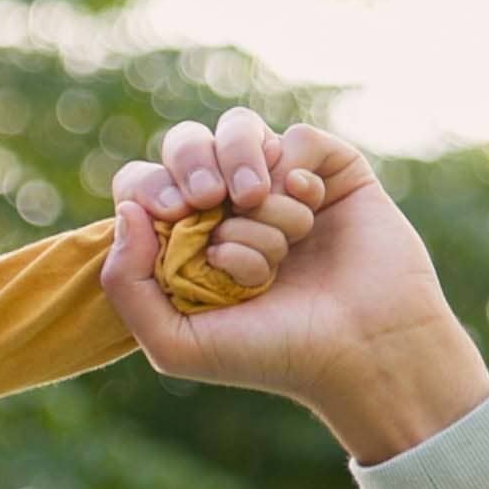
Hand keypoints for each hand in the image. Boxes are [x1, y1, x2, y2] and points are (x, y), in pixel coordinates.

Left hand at [97, 124, 488, 462]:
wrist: (362, 351)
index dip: (150, 187)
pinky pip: (296, 138)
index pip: (143, 184)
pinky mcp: (331, 171)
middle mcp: (229, 206)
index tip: (176, 213)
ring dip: (254, 186)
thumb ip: (126, 285)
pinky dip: (297, 174)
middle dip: (194, 167)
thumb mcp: (176, 343)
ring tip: (279, 234)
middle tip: (215, 202)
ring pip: (240, 133)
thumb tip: (126, 210)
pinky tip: (311, 212)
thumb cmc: (272, 354)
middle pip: (185, 144)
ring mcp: (280, 184)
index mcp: (185, 239)